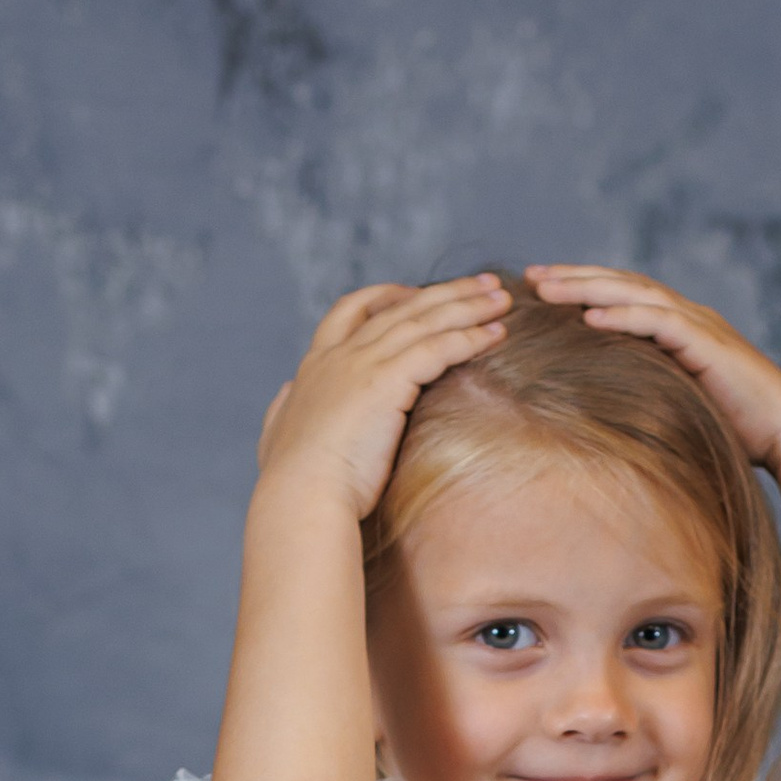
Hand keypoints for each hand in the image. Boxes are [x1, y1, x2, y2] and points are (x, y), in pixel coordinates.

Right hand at [255, 275, 510, 519]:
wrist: (301, 498)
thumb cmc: (295, 484)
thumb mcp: (279, 435)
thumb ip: (284, 410)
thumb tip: (286, 394)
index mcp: (316, 366)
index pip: (353, 310)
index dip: (389, 298)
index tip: (418, 295)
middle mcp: (339, 354)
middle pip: (401, 306)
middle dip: (446, 292)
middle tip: (483, 282)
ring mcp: (362, 363)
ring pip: (424, 319)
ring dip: (468, 305)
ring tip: (502, 298)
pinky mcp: (386, 380)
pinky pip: (438, 347)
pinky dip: (470, 337)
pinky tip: (497, 333)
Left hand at [524, 264, 780, 470]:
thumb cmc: (736, 428)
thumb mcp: (680, 402)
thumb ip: (649, 390)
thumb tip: (607, 408)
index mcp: (678, 324)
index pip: (621, 294)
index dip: (580, 287)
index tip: (539, 289)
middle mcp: (686, 314)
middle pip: (620, 283)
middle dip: (573, 277)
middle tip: (528, 276)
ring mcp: (697, 324)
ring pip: (633, 293)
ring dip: (587, 289)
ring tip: (547, 289)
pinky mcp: (706, 343)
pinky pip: (657, 322)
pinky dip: (623, 316)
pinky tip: (590, 317)